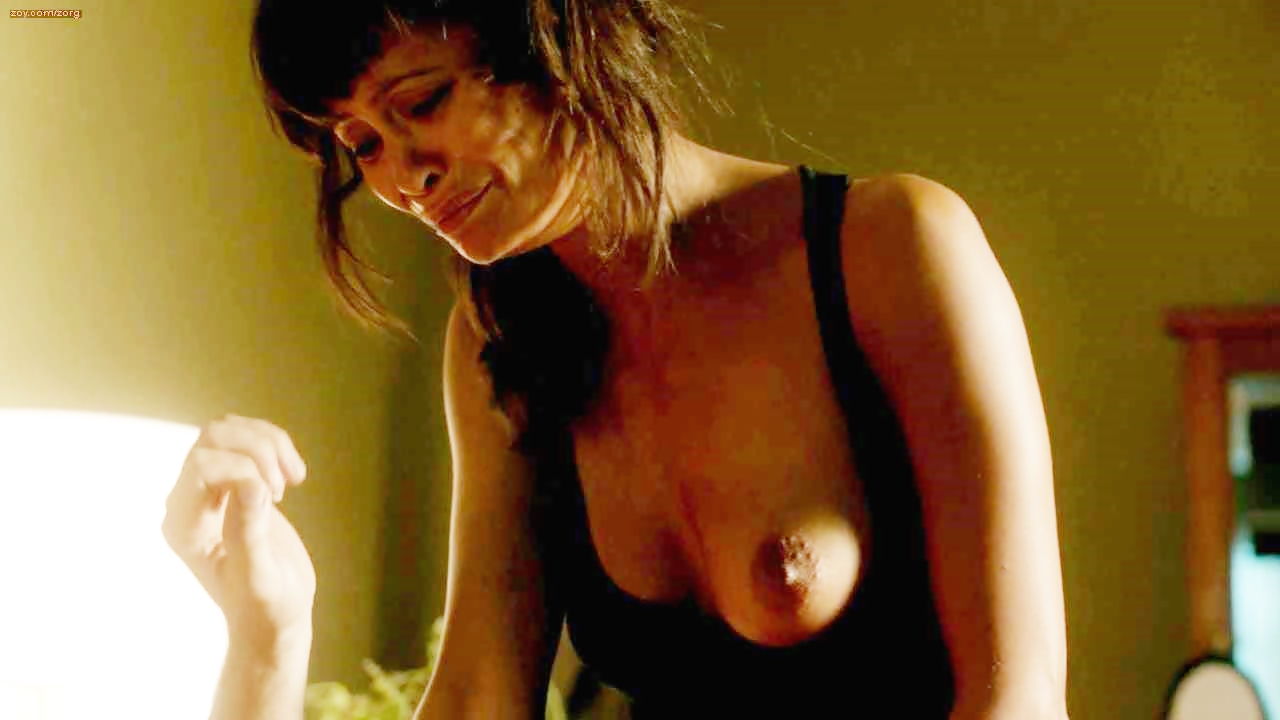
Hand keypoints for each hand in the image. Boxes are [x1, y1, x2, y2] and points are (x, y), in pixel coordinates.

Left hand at [162, 414, 315, 642]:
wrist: (275, 615)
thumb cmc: (265, 607)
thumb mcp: (259, 577)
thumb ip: (248, 532)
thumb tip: (251, 484)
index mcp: (183, 527)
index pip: (201, 464)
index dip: (243, 468)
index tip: (276, 498)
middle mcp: (188, 502)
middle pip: (213, 437)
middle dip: (258, 449)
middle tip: (284, 488)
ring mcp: (210, 490)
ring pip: (229, 429)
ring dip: (269, 442)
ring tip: (292, 478)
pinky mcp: (234, 481)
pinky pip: (247, 437)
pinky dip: (277, 445)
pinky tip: (294, 475)